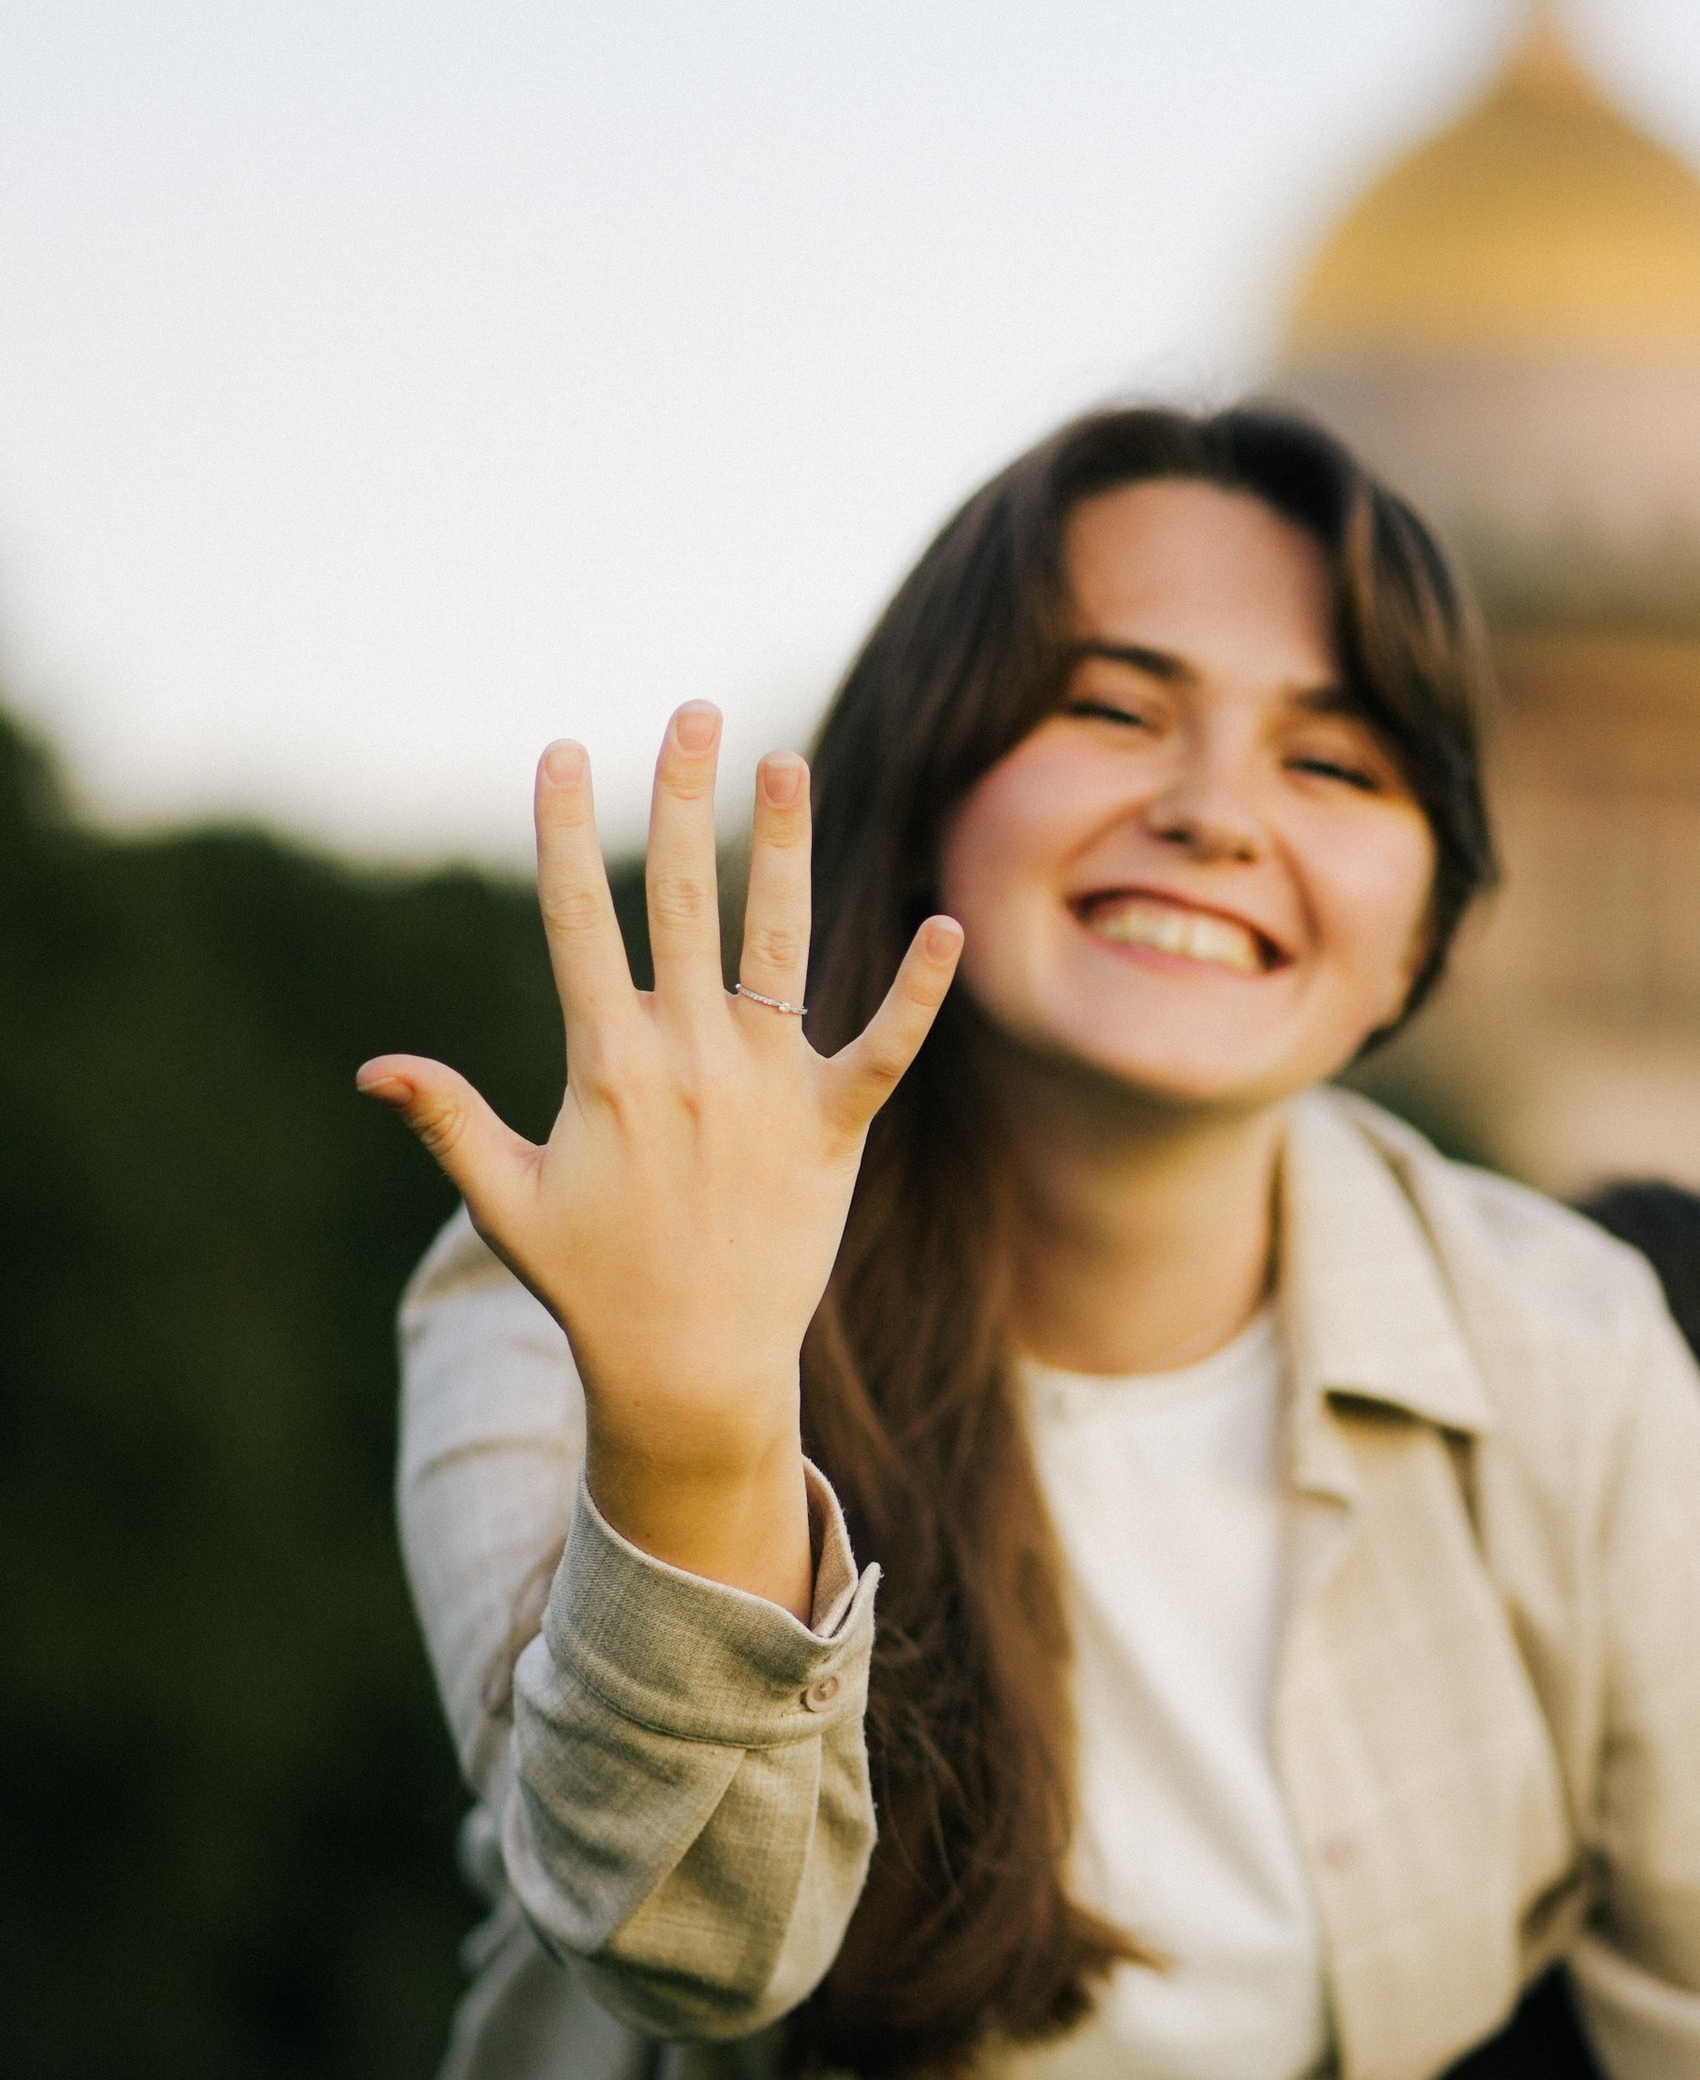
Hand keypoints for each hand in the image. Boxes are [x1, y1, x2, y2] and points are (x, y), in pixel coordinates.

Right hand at [360, 704, 961, 1611]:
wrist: (690, 1368)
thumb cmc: (592, 1283)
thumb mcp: (506, 1200)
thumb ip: (450, 1120)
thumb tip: (376, 1069)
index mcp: (605, 1063)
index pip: (580, 920)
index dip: (569, 830)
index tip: (566, 749)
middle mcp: (688, 1059)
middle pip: (684, 900)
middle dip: (682, 797)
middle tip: (692, 711)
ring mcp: (765, 1090)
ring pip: (776, 943)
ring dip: (783, 847)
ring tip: (788, 762)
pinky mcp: (832, 1129)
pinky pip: (885, 1048)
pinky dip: (916, 991)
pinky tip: (944, 924)